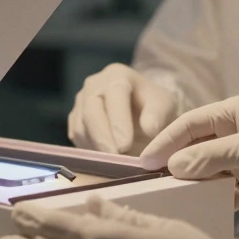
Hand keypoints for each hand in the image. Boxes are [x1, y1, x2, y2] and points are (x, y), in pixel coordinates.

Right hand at [68, 64, 184, 154]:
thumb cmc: (152, 106)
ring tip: (113, 163)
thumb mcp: (164, 105)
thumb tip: (149, 130)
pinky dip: (89, 151)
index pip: (115, 94)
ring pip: (81, 127)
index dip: (118, 121)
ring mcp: (80, 102)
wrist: (139, 109)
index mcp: (117, 75)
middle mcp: (93, 85)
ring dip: (96, 147)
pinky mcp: (74, 119)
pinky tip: (105, 160)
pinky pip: (77, 137)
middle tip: (114, 159)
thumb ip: (157, 115)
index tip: (125, 145)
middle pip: (91, 111)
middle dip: (102, 138)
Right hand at [140, 94, 238, 223]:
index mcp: (236, 110)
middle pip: (195, 146)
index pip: (190, 124)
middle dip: (179, 165)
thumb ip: (211, 157)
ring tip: (185, 197)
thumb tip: (173, 167)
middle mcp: (236, 129)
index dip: (166, 142)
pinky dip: (220, 195)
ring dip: (199, 183)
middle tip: (155, 184)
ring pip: (207, 169)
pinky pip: (224, 185)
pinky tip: (225, 202)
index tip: (144, 163)